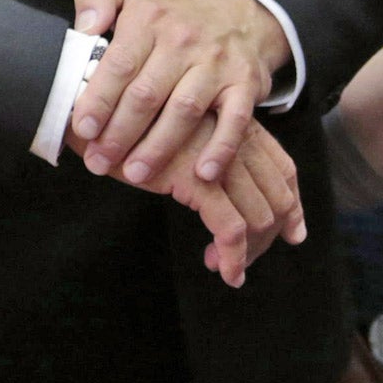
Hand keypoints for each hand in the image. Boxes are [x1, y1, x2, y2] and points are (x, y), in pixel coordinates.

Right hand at [69, 108, 304, 287]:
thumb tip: (221, 182)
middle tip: (251, 258)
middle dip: (271, 234)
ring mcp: (218, 160)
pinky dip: (233, 256)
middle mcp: (233, 139)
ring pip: (259, 217)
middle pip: (276, 196)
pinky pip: (230, 229)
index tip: (292, 230)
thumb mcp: (175, 128)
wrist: (89, 112)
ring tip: (226, 267)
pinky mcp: (197, 181)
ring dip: (250, 251)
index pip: (282, 165)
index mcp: (232, 124)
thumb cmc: (124, 120)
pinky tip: (222, 270)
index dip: (292, 202)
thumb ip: (206, 146)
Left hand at [70, 0, 291, 186]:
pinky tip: (201, 173)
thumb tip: (84, 28)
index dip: (99, 99)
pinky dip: (220, 148)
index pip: (119, 64)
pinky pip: (235, 121)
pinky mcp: (246, 84)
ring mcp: (217, 64)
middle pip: (147, 94)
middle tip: (99, 161)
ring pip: (184, 111)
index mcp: (148, 18)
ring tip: (135, 173)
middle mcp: (183, 41)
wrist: (237, 12)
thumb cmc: (169, 10)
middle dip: (120, 133)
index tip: (82, 128)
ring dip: (159, 147)